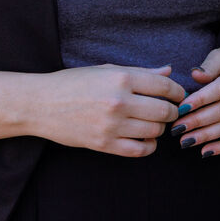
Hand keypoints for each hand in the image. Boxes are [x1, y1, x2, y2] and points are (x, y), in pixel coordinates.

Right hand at [30, 64, 184, 156]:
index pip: (165, 87)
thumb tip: (168, 71)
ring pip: (154, 131)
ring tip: (154, 123)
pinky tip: (145, 139)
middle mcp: (119, 101)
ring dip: (160, 128)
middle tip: (169, 111)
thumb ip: (140, 72)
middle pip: (164, 111)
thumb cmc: (73, 83)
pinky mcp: (104, 144)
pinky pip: (139, 150)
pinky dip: (149, 146)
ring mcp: (112, 125)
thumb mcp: (106, 70)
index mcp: (121, 78)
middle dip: (172, 111)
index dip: (178, 92)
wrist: (41, 104)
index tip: (178, 95)